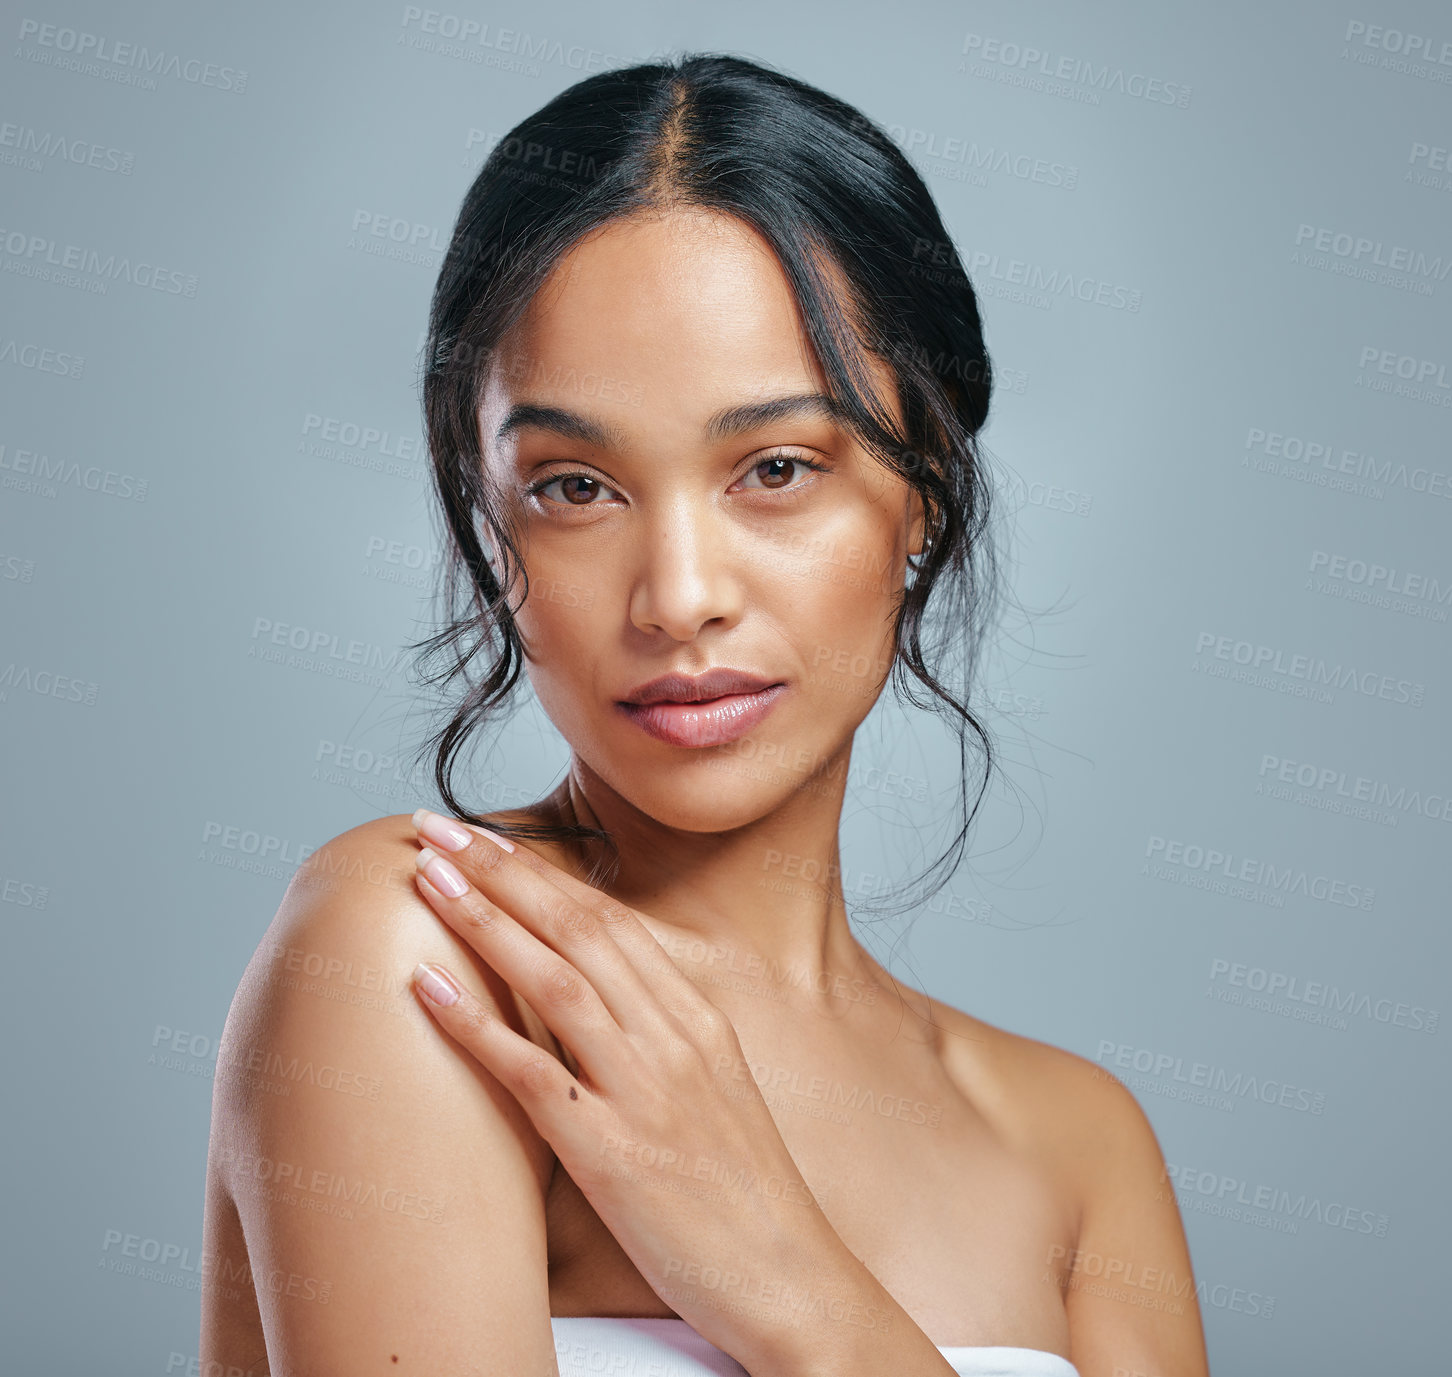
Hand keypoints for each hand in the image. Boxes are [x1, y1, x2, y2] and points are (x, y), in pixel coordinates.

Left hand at [403, 808, 858, 1369]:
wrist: (791, 1276)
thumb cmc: (746, 1191)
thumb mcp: (718, 1088)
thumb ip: (662, 1034)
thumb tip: (596, 995)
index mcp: (698, 1018)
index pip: (611, 921)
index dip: (544, 873)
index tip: (489, 837)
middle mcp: (674, 1038)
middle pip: (579, 929)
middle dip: (504, 871)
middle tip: (438, 828)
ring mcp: (646, 1091)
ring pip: (554, 981)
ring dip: (484, 922)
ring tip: (428, 878)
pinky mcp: (614, 1153)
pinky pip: (533, 1073)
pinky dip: (474, 1024)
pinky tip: (425, 986)